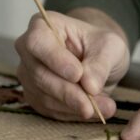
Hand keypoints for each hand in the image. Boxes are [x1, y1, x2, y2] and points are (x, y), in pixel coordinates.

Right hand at [14, 9, 129, 120]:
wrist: (98, 59)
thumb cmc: (100, 45)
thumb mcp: (110, 46)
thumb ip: (100, 63)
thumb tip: (90, 86)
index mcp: (42, 25)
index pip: (38, 42)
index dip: (55, 59)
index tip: (77, 74)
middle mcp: (28, 50)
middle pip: (39, 74)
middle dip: (67, 92)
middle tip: (91, 104)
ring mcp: (29, 74)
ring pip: (43, 95)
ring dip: (74, 106)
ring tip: (104, 108)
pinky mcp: (35, 96)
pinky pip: (49, 109)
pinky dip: (72, 114)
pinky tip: (94, 112)